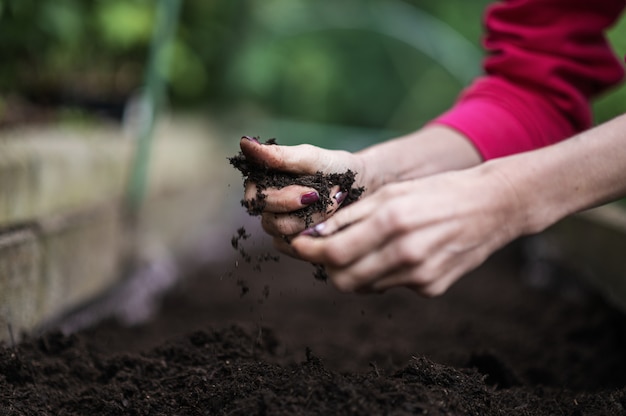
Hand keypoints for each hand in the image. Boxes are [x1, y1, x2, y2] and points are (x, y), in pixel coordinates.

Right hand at [238, 136, 366, 248]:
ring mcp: (279, 227)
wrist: (364, 186)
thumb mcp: (310, 158)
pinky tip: (331, 222)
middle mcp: (267, 207)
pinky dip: (316, 235)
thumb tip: (244, 142)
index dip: (282, 199)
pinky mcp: (293, 243)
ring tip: (334, 206)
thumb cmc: (336, 168)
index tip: (312, 192)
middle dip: (304, 212)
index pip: (255, 199)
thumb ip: (279, 155)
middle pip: (270, 222)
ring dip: (314, 221)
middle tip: (329, 198)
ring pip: (284, 236)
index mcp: (263, 183)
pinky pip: (296, 248)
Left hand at [288, 165, 523, 296]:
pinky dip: (384, 272)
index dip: (309, 251)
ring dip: (355, 269)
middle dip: (327, 267)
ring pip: (364, 286)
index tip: (300, 245)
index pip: (333, 252)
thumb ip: (351, 216)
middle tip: (327, 250)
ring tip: (367, 246)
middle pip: (343, 279)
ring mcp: (420, 276)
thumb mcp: (392, 193)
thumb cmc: (437, 192)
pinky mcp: (431, 288)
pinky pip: (391, 286)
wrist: (492, 206)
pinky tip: (400, 252)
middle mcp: (405, 254)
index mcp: (392, 222)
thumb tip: (315, 234)